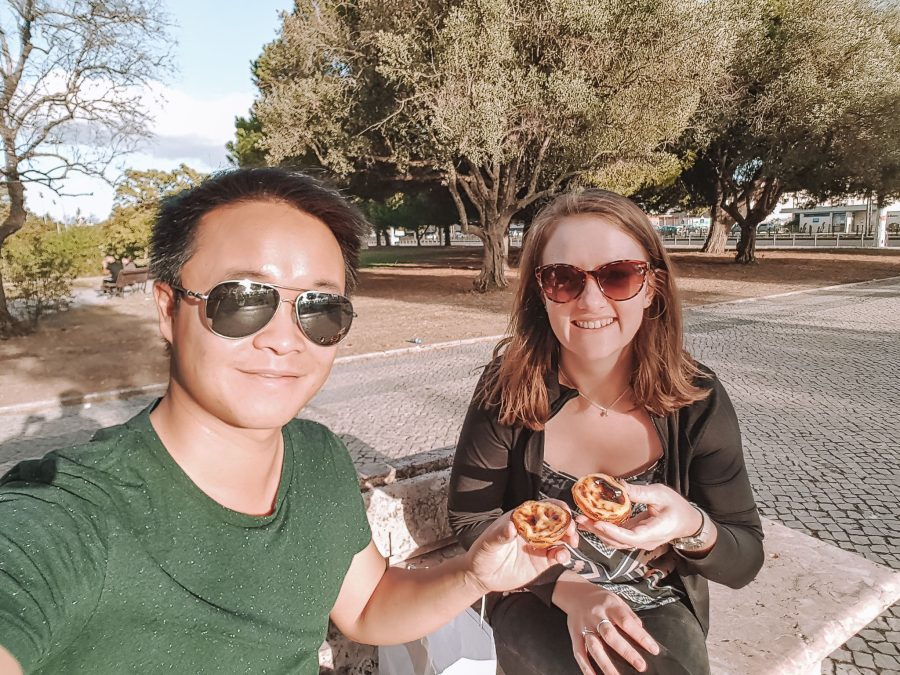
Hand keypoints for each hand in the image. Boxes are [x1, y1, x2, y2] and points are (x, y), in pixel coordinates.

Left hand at [464, 499, 577, 593]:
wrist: (482, 576)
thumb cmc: (482, 553)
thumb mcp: (488, 543)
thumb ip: (500, 535)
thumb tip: (511, 527)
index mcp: (522, 518)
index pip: (542, 507)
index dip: (555, 508)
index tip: (564, 512)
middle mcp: (533, 529)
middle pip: (556, 521)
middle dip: (567, 523)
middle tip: (571, 530)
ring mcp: (539, 544)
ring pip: (561, 537)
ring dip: (570, 538)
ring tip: (572, 543)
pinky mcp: (542, 560)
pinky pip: (558, 555)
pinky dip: (564, 554)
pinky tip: (562, 558)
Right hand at [554, 572, 659, 674]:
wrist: (575, 592)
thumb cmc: (600, 599)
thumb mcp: (617, 600)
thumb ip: (629, 615)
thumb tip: (641, 631)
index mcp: (609, 606)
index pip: (626, 622)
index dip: (641, 636)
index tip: (653, 649)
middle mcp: (596, 616)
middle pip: (610, 635)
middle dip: (626, 652)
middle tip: (640, 665)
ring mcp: (584, 626)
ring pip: (594, 647)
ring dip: (606, 664)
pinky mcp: (575, 635)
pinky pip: (579, 653)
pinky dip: (586, 667)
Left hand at [577, 483, 701, 550]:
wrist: (687, 522)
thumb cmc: (677, 507)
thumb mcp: (661, 494)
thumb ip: (640, 493)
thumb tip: (620, 487)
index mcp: (654, 532)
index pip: (631, 537)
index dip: (613, 532)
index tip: (598, 523)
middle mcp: (644, 541)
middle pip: (617, 541)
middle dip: (597, 531)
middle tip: (580, 518)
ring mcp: (639, 541)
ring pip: (615, 541)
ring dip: (597, 531)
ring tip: (581, 519)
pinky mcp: (634, 537)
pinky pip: (617, 536)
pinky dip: (603, 529)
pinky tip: (592, 519)